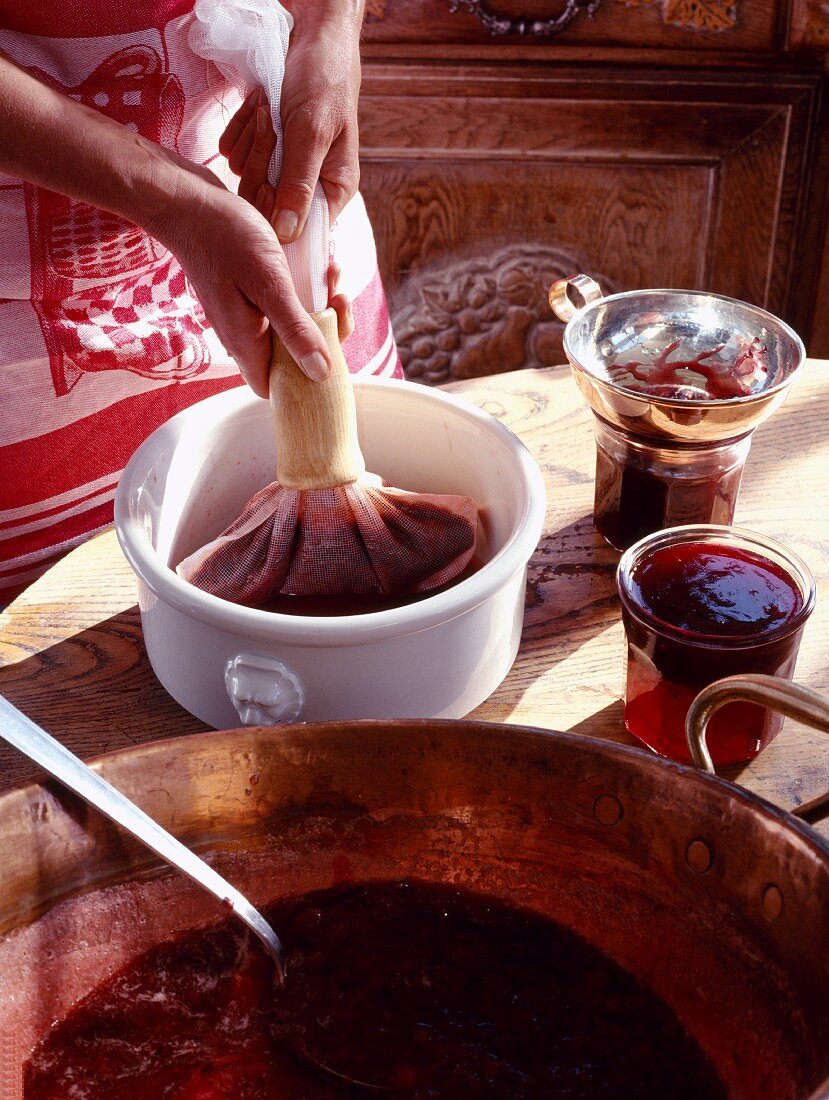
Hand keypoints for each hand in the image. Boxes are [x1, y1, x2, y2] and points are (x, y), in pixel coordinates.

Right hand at [148, 169, 350, 398]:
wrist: (187, 200)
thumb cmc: (225, 237)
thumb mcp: (269, 283)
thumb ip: (294, 330)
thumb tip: (320, 374)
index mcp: (245, 342)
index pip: (279, 388)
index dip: (308, 379)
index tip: (334, 344)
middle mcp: (243, 335)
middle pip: (292, 358)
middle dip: (325, 332)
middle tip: (338, 296)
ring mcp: (244, 316)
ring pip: (291, 328)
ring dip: (319, 306)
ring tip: (331, 276)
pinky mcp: (247, 296)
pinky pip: (282, 306)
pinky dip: (304, 292)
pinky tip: (318, 268)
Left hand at [219, 2, 362, 242]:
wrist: (311, 37)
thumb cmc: (324, 81)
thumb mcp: (312, 133)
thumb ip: (298, 185)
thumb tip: (288, 236)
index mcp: (332, 189)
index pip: (300, 229)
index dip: (276, 211)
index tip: (269, 183)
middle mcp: (307, 184)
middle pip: (264, 204)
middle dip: (261, 165)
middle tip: (271, 128)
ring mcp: (281, 165)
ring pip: (245, 176)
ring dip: (250, 140)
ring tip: (268, 109)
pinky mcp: (260, 145)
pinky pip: (234, 153)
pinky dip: (240, 127)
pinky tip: (258, 104)